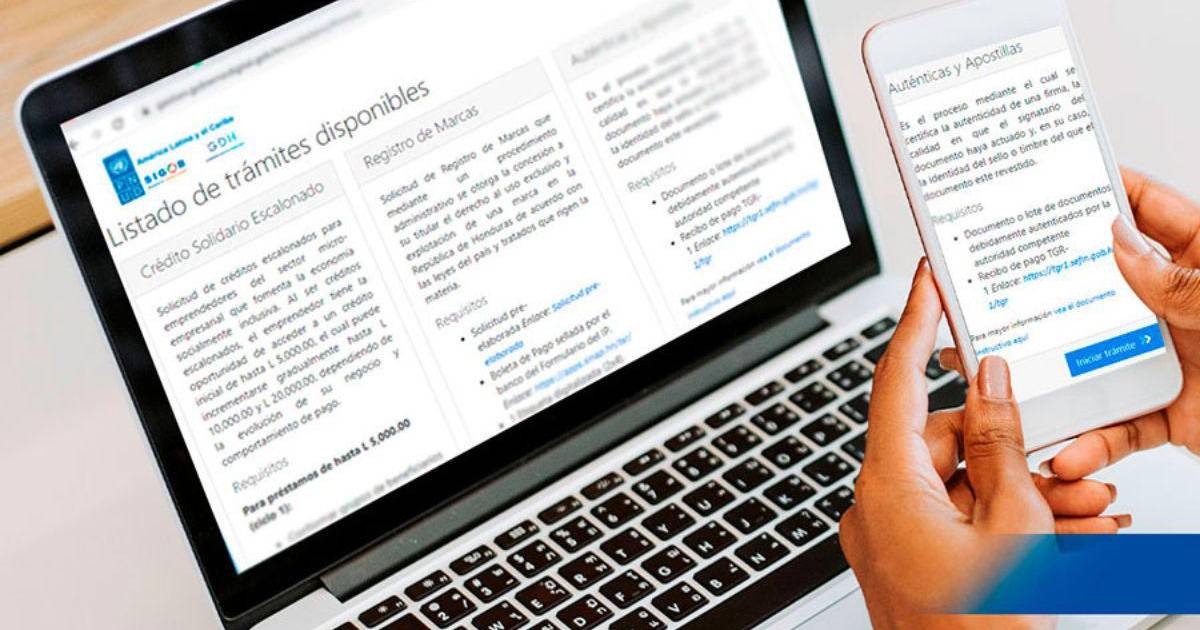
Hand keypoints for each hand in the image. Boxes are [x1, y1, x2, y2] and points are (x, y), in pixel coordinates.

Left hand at [840, 261, 1122, 629]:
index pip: (897, 381)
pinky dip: (1007, 520)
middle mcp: (878, 509)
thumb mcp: (1012, 525)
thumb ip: (1001, 443)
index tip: (928, 281)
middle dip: (1016, 449)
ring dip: (1027, 492)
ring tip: (1089, 510)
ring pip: (964, 486)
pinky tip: (1067, 531)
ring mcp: (893, 539)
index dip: (916, 324)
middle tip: (1074, 465)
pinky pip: (958, 521)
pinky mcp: (912, 562)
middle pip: (948, 442)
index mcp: (887, 488)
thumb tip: (990, 381)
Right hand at [941, 169, 1199, 480]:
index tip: (1054, 179)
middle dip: (1051, 295)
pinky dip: (1093, 443)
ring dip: (1060, 383)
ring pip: (1096, 362)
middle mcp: (1183, 307)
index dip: (1105, 191)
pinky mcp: (1171, 416)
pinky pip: (1119, 426)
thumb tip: (1120, 244)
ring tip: (1024, 390)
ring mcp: (1174, 361)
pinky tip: (1074, 448)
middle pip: (1102, 288)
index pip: (1151, 211)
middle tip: (1004, 289)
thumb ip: (1182, 280)